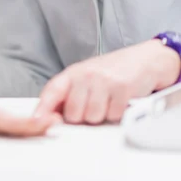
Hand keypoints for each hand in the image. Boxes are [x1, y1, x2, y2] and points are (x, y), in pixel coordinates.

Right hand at [0, 82, 59, 136]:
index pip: (18, 124)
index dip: (37, 124)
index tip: (53, 119)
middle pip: (23, 131)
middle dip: (41, 128)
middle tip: (59, 121)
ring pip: (20, 131)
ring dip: (36, 128)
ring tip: (52, 121)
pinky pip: (15, 128)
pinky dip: (27, 126)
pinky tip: (35, 122)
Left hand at [34, 40, 180, 123]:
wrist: (143, 60)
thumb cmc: (111, 72)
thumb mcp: (85, 78)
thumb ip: (68, 95)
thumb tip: (50, 116)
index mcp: (73, 73)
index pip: (53, 91)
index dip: (43, 108)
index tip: (36, 120)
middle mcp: (86, 75)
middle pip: (74, 114)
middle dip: (83, 116)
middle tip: (93, 105)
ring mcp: (104, 81)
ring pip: (94, 118)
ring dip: (102, 116)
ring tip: (107, 102)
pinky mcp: (122, 89)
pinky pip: (114, 116)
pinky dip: (118, 114)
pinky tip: (120, 100)